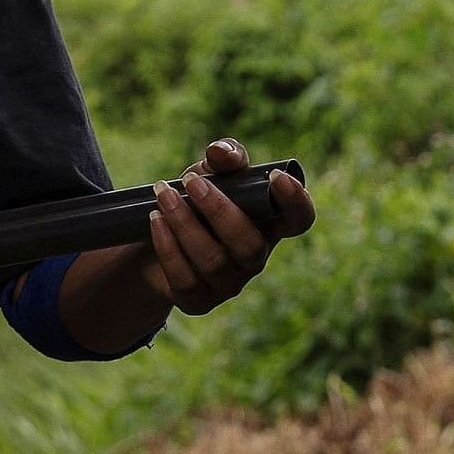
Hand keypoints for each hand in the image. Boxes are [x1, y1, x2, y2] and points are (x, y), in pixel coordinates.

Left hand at [140, 139, 313, 315]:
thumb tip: (220, 153)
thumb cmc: (196, 203)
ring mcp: (229, 284)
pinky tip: (156, 221)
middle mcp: (255, 258)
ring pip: (214, 261)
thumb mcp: (210, 173)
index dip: (296, 202)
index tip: (275, 176)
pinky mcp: (198, 300)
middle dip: (219, 210)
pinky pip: (185, 279)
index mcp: (269, 224)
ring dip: (185, 224)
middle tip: (191, 181)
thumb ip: (224, 157)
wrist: (154, 242)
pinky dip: (168, 247)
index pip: (299, 220)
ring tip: (163, 195)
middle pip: (250, 245)